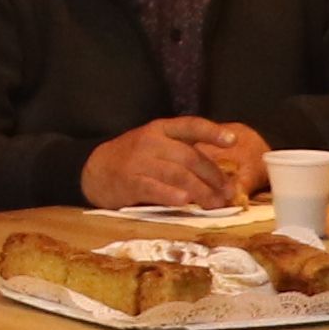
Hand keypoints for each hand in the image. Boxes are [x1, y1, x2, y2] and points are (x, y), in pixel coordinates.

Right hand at [81, 120, 270, 208]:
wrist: (96, 169)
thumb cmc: (135, 160)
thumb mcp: (157, 147)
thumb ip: (183, 155)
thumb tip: (221, 176)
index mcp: (161, 130)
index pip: (190, 126)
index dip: (212, 132)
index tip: (233, 140)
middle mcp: (150, 142)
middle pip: (189, 157)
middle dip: (213, 176)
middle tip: (228, 192)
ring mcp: (138, 161)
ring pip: (176, 174)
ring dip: (200, 190)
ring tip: (215, 203)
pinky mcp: (128, 181)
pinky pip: (153, 188)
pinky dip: (170, 195)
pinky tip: (184, 202)